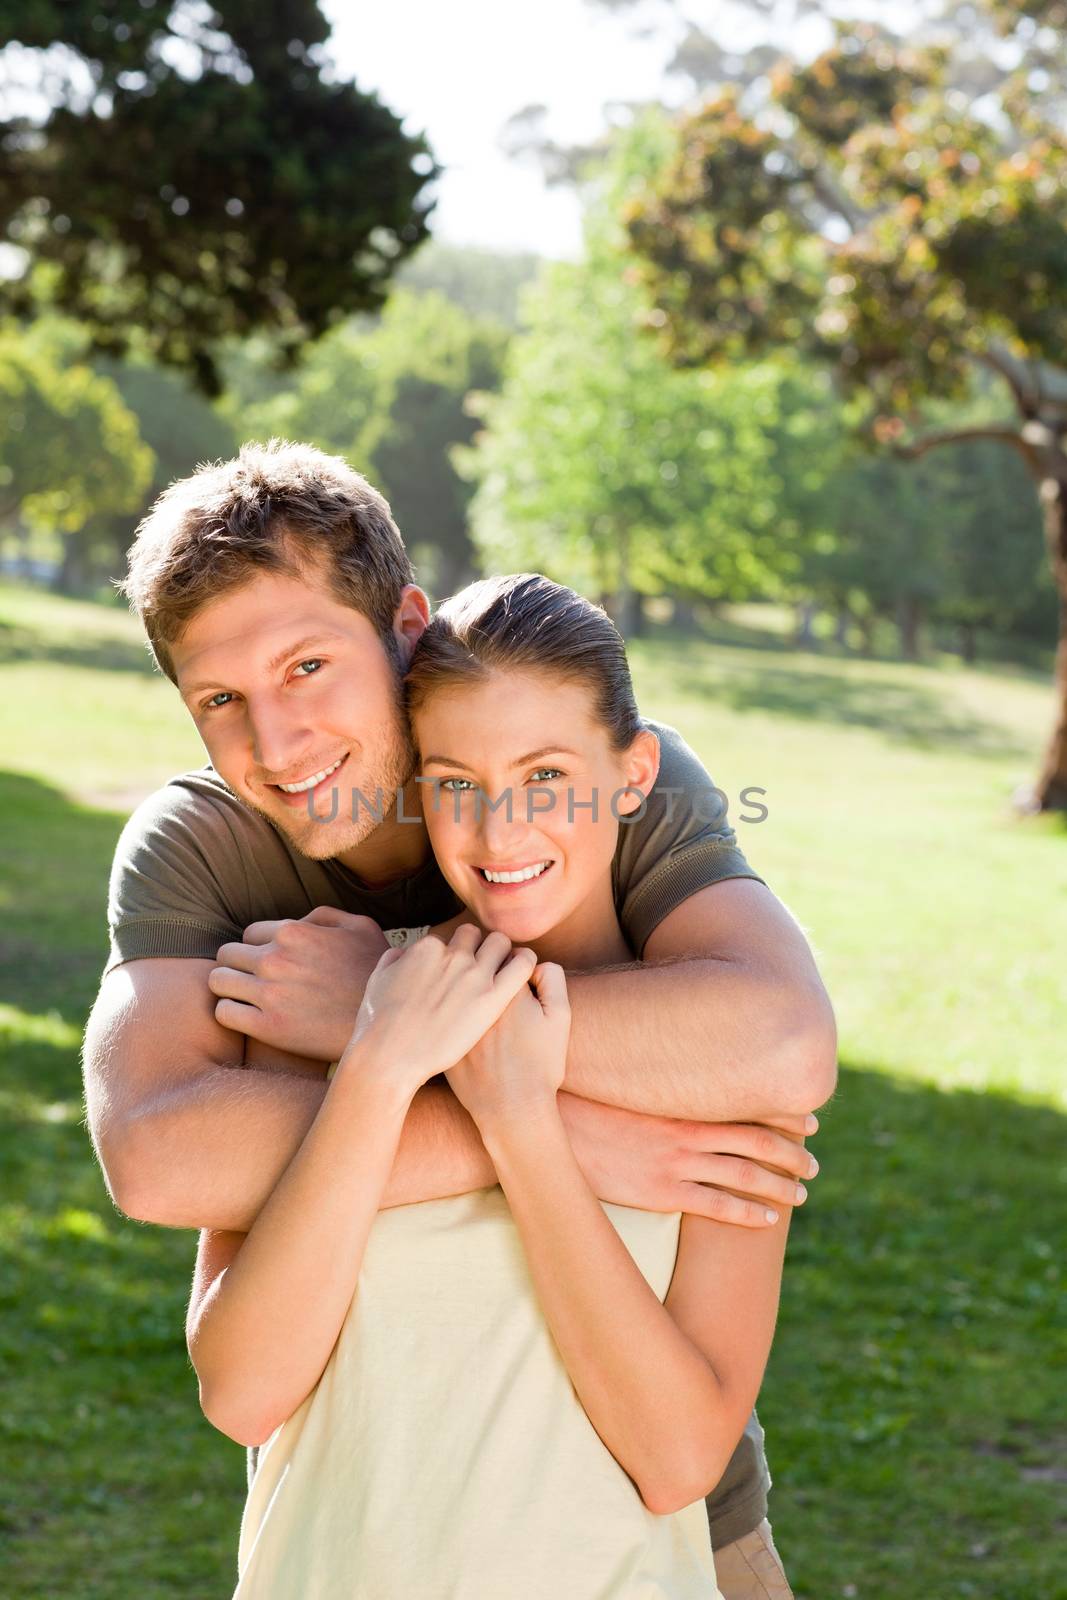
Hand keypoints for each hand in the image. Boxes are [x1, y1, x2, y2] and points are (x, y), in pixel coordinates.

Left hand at [209, 908, 387, 1059]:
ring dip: (228, 987)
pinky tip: (248, 1016)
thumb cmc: (375, 973)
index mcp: (293, 931)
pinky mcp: (267, 1027)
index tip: (269, 962)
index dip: (258, 947)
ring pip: (217, 981)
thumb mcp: (360, 926)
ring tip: (245, 997)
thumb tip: (297, 922)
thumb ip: (322, 916)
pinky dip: (230, 1013)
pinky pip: (224, 1013)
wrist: (385, 1024)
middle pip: (226, 955)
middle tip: (253, 980)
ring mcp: (269, 993)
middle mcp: (275, 959)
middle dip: (237, 965)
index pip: (248, 933)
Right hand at [341, 925, 538, 1098]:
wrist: (389, 1057)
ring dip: (501, 953)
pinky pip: (523, 965)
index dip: (451, 954)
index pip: (449, 938)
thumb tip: (403, 953)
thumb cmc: (378, 1026)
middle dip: (477, 948)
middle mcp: (453, 955)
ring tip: (502, 972)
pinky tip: (523, 974)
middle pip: (475, 935)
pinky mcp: (493, 998)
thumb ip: (393, 960)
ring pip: (500, 943)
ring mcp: (474, 974)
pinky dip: (525, 963)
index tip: (452, 971)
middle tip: (478, 970)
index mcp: (427, 948)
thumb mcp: (378, 981)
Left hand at [446, 963, 569, 1128]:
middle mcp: (473, 996)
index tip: (513, 976)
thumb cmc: (539, 1065)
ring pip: (451, 978)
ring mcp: (451, 1015)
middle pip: (473, 958)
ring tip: (473, 999)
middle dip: (482, 963)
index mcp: (504, 986)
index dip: (511, 962)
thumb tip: (535, 962)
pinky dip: (442, 1005)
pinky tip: (455, 1019)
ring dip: (459, 980)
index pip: (503, 951)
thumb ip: (552, 978)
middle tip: (491, 983)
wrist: (510, 1109)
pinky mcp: (437, 1034)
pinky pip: (435, 1005)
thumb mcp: (560, 1018)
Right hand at [559, 1097, 819, 1229]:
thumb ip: (658, 1080)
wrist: (551, 1128)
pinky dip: (748, 1212)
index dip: (782, 1113)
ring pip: (745, 1175)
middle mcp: (689, 1130)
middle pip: (756, 1141)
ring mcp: (678, 1163)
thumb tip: (676, 1070)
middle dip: (791, 1152)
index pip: (747, 1103)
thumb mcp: (628, 1080)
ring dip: (780, 1184)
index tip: (808, 1119)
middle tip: (814, 1161)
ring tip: (802, 1193)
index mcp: (683, 1100)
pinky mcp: (663, 1193)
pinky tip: (768, 1217)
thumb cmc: (586, 1099)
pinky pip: (717, 1206)